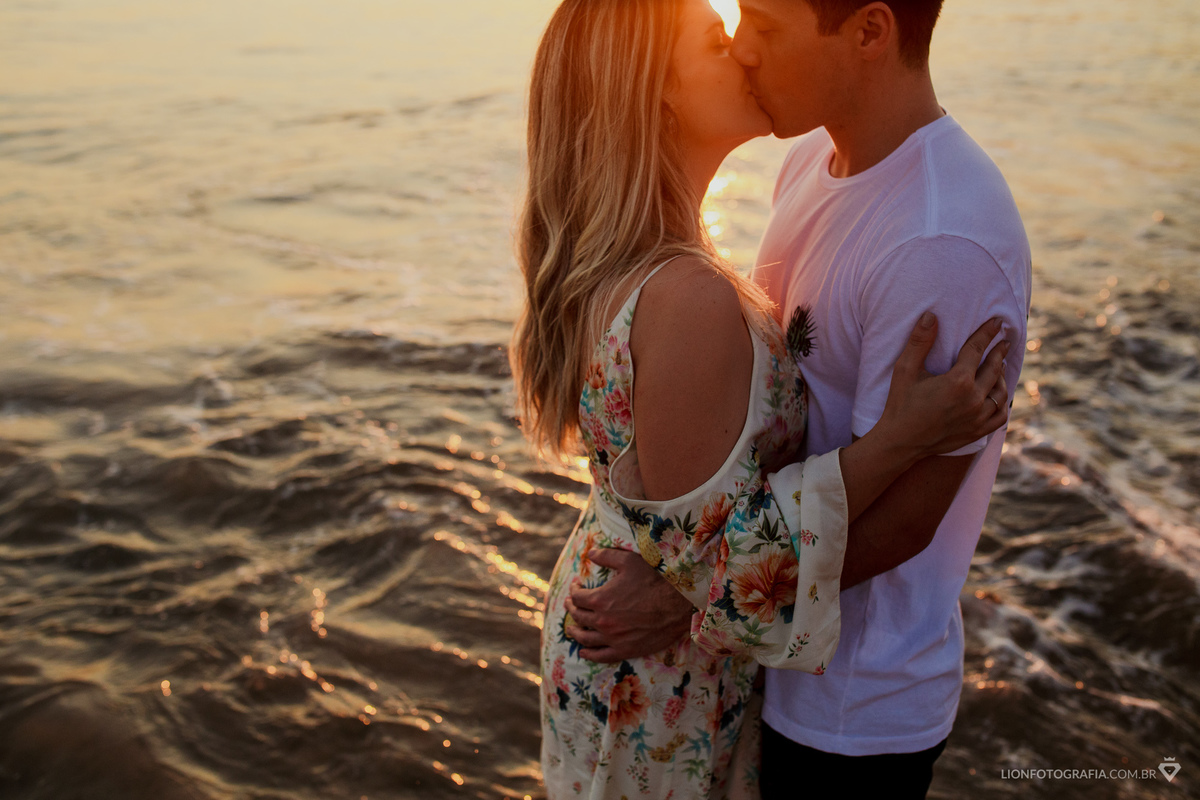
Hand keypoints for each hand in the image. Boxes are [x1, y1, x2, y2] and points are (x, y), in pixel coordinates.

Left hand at [564, 548, 694, 662]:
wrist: (677, 605)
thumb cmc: (654, 581)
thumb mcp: (629, 561)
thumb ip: (607, 556)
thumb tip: (590, 554)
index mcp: (600, 599)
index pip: (577, 597)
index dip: (574, 590)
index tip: (576, 586)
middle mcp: (602, 621)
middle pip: (578, 616)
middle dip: (571, 608)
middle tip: (570, 604)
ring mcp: (613, 638)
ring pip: (585, 638)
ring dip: (574, 632)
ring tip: (571, 628)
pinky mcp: (624, 650)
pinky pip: (600, 656)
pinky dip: (589, 654)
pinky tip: (583, 652)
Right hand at [878, 313, 1009, 457]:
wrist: (900, 442)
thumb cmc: (900, 404)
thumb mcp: (905, 370)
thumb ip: (919, 342)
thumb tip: (930, 315)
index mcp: (958, 382)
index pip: (977, 349)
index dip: (987, 333)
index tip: (997, 322)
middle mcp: (974, 400)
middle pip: (994, 369)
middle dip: (999, 352)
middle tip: (1005, 341)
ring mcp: (978, 418)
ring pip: (1000, 392)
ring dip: (1001, 376)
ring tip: (1000, 366)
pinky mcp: (977, 432)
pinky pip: (999, 415)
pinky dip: (1001, 403)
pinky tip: (998, 395)